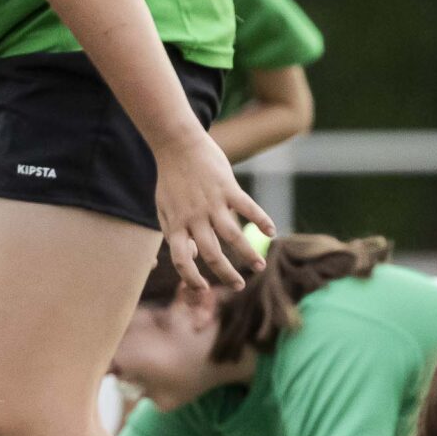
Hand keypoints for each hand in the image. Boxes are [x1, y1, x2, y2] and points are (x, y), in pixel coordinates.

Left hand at [152, 134, 271, 291]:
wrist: (177, 145)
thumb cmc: (171, 179)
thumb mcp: (165, 208)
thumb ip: (175, 233)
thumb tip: (195, 257)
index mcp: (176, 225)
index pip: (182, 260)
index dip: (191, 278)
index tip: (203, 290)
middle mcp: (194, 218)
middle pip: (211, 254)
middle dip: (226, 274)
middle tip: (239, 286)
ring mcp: (212, 203)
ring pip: (233, 236)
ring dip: (248, 254)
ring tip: (260, 266)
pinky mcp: (228, 188)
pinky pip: (247, 207)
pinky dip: (261, 220)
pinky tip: (272, 232)